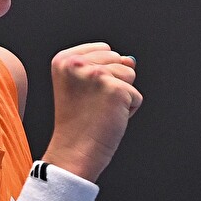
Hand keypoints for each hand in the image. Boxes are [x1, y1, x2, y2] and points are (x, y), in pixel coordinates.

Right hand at [42, 42, 141, 181]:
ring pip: (129, 74)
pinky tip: (109, 118)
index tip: (84, 92)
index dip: (101, 73)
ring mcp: (96, 75)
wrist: (73, 151)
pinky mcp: (115, 90)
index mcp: (64, 59)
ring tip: (101, 110)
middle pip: (118, 59)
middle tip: (92, 104)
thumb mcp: (83, 85)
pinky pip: (136, 96)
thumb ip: (104, 65)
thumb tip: (130, 60)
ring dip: (122, 95)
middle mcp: (77, 63)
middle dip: (113, 82)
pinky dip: (128, 110)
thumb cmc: (77, 122)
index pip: (103, 49)